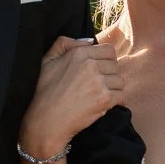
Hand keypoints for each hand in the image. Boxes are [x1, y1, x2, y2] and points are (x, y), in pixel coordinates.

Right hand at [17, 34, 128, 163]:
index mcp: (79, 54)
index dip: (105, 61)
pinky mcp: (104, 99)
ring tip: (101, 96)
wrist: (44, 122)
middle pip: (115, 66)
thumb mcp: (46, 61)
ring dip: (114, 89)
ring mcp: (99, 82)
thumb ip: (64, 44)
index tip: (99, 71)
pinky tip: (107, 106)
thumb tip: (88, 41)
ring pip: (120, 81)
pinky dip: (117, 102)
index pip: (108, 51)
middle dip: (109, 75)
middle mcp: (91, 65)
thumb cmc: (42, 94)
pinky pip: (122, 96)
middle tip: (98, 86)